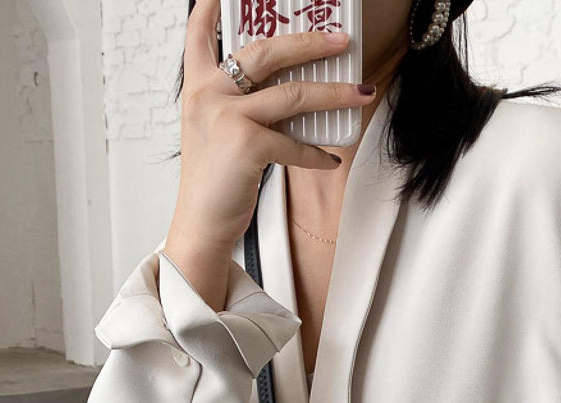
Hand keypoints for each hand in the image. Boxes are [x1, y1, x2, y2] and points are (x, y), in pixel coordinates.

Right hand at [169, 0, 376, 255]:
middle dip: (309, 42)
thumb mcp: (216, 132)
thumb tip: (290, 95)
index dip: (213, 7)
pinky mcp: (246, 145)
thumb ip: (240, 106)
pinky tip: (331, 159)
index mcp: (198, 87)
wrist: (201, 224)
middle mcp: (209, 94)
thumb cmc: (214, 181)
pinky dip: (317, 154)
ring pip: (293, 94)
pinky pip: (295, 143)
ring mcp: (227, 117)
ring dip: (334, 94)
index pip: (201, 34)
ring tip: (362, 93)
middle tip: (341, 41)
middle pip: (266, 52)